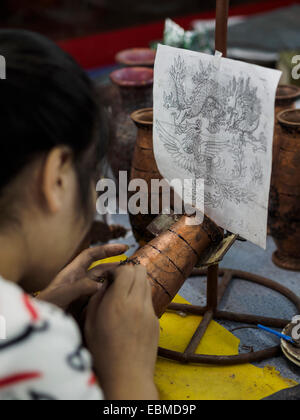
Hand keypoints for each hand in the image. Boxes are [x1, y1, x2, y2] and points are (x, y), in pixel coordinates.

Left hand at [37, 244, 127, 310]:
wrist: (40, 327)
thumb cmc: (46, 309)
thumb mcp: (62, 295)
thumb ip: (80, 288)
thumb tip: (100, 284)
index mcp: (72, 272)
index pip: (91, 255)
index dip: (107, 249)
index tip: (123, 247)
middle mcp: (78, 281)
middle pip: (100, 269)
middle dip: (115, 266)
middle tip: (131, 267)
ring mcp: (82, 294)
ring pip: (102, 284)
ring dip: (114, 282)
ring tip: (129, 282)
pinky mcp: (84, 307)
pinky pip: (100, 298)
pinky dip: (109, 296)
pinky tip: (119, 298)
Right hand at [85, 265, 159, 399]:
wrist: (127, 377)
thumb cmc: (103, 353)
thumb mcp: (90, 323)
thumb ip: (97, 298)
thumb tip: (104, 283)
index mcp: (118, 303)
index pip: (125, 270)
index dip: (116, 269)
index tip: (109, 277)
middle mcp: (137, 303)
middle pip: (140, 270)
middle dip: (129, 270)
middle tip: (118, 280)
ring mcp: (149, 311)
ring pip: (147, 282)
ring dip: (137, 281)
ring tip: (125, 294)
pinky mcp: (155, 320)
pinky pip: (149, 299)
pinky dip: (141, 297)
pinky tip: (131, 310)